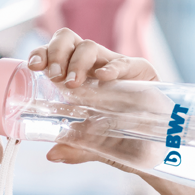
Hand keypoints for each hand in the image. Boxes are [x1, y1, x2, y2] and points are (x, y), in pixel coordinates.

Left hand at [26, 28, 158, 168]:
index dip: (42, 54)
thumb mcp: (96, 147)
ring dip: (77, 62)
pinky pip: (123, 62)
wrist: (159, 147)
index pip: (53, 55)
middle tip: (53, 75)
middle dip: (55, 52)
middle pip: (68, 40)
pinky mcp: (140, 71)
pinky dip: (111, 67)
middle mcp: (92, 68)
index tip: (34, 66)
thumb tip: (52, 154)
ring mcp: (115, 67)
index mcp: (76, 80)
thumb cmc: (124, 140)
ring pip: (90, 46)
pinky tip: (103, 78)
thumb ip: (76, 148)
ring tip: (72, 84)